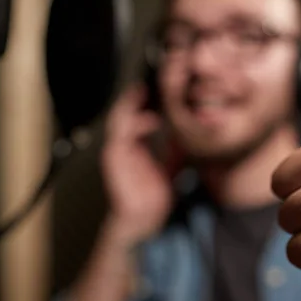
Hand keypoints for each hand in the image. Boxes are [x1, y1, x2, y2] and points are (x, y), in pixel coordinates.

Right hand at [101, 85, 183, 243]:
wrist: (143, 220)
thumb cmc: (152, 198)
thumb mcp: (169, 167)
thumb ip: (173, 151)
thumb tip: (185, 137)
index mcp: (134, 146)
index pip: (138, 115)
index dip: (147, 101)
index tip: (163, 87)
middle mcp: (123, 146)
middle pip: (127, 111)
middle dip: (138, 96)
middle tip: (154, 80)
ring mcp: (117, 151)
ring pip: (120, 118)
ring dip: (133, 104)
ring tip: (148, 90)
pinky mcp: (114, 159)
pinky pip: (121, 134)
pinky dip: (134, 123)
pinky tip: (151, 118)